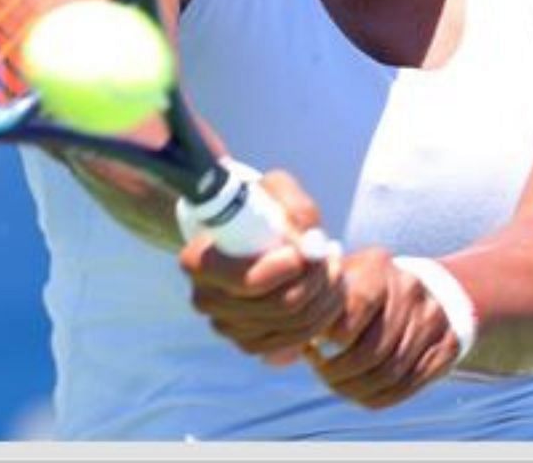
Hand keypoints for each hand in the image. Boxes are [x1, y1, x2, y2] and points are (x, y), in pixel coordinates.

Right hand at [179, 169, 343, 365]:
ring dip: (327, 294)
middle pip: (281, 306)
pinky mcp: (250, 343)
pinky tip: (328, 289)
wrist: (249, 232)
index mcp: (198, 262)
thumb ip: (294, 206)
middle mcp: (206, 300)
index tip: (310, 245)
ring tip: (333, 264)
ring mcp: (227, 326)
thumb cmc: (262, 207)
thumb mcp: (275, 190)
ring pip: (295, 325)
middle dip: (319, 278)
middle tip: (332, 251)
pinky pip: (296, 340)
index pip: (250, 282)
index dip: (290, 268)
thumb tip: (310, 241)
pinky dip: (322, 315)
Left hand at [307, 249, 463, 408]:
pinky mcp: (448, 344)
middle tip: (323, 373)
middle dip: (339, 374)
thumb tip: (276, 356)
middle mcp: (411, 288)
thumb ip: (312, 310)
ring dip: (356, 389)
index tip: (313, 350)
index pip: (355, 311)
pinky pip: (410, 385)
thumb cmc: (364, 289)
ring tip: (338, 383)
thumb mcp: (339, 282)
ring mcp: (434, 317)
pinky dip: (380, 395)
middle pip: (373, 351)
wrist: (427, 287)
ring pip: (391, 373)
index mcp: (378, 266)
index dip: (331, 341)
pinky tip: (362, 389)